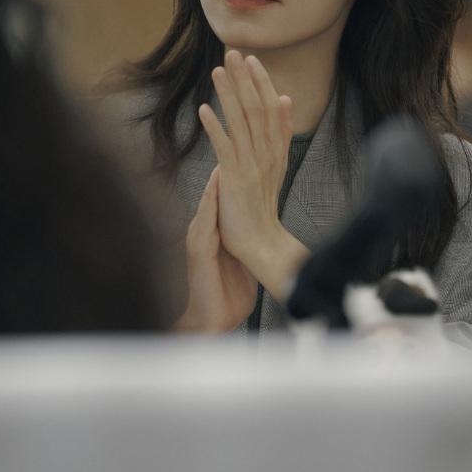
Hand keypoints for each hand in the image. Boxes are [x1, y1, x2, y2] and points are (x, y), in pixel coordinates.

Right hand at [176, 166, 257, 332]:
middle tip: (232, 149)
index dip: (235, 177)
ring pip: (207, 203)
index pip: (226, 199)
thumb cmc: (230, 295)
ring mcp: (200, 239)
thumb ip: (252, 242)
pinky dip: (209, 203)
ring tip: (223, 160)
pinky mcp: (198, 250)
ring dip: (215, 181)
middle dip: (222, 172)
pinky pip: (204, 222)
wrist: (213, 322)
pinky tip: (215, 189)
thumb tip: (272, 230)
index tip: (247, 154)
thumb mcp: (246, 261)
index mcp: (217, 233)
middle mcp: (206, 231)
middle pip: (215, 195)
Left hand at [198, 50, 293, 279]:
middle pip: (257, 108)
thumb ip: (280, 132)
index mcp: (277, 149)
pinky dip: (215, 127)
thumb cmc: (263, 205)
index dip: (262, 83)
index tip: (252, 60)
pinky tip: (204, 109)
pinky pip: (225, 148)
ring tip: (218, 72)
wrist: (262, 242)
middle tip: (233, 53)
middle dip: (245, 79)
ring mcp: (252, 165)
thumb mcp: (277, 164)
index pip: (272, 108)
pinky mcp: (235, 178)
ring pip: (243, 122)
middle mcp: (267, 154)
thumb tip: (284, 98)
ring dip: (229, 95)